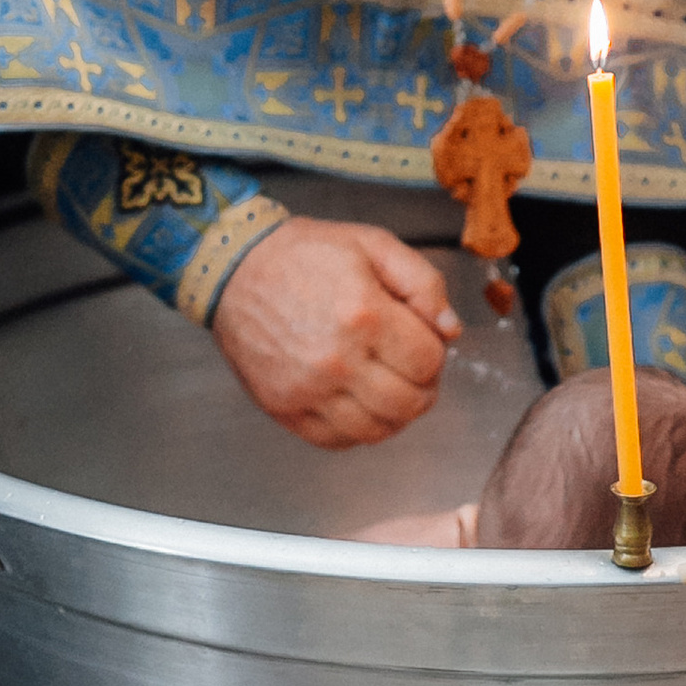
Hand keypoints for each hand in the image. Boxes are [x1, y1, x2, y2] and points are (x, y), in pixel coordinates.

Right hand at [210, 217, 462, 447]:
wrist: (234, 269)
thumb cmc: (304, 254)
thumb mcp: (373, 244)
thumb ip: (423, 283)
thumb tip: (450, 330)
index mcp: (364, 314)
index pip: (429, 361)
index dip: (436, 353)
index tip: (422, 341)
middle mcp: (337, 360)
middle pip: (410, 403)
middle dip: (423, 387)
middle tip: (411, 369)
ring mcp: (308, 390)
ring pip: (378, 431)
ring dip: (395, 414)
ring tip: (387, 386)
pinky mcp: (285, 409)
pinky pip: (338, 441)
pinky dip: (358, 430)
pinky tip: (357, 402)